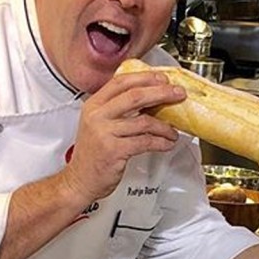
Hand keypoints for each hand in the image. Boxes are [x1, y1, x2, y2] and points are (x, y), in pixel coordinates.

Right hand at [63, 71, 185, 201]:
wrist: (79, 180)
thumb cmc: (93, 153)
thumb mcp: (99, 124)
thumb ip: (118, 109)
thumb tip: (150, 98)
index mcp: (94, 105)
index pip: (121, 82)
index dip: (144, 78)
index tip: (162, 78)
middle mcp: (97, 116)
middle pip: (135, 96)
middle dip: (161, 93)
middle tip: (178, 93)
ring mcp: (104, 133)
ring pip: (144, 121)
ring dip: (165, 126)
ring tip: (173, 131)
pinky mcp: (114, 150)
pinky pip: (145, 141)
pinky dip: (161, 142)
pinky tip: (167, 144)